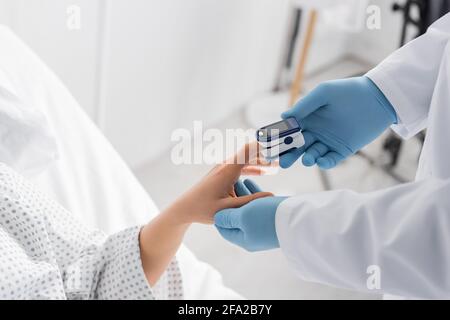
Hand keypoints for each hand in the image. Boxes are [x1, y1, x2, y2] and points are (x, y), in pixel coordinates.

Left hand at [140, 143, 273, 284]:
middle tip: (283, 158)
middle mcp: (225, 165)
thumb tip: (270, 196)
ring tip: (277, 166)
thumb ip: (250, 201)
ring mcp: (222, 168)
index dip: (264, 146)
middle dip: (266, 154)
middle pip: (249, 152)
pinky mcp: (221, 174)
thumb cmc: (203, 209)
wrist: (184, 208)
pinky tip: (263, 172)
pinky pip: (240, 166)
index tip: (278, 148)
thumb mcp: (229, 208)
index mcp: (227, 170)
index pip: (248, 149)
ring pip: (245, 159)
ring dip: (260, 161)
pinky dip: (252, 167)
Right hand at [280, 76, 396, 168]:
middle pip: (297, 146)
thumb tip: (284, 115)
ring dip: (307, 158)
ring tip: (307, 160)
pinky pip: (330, 160)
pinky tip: (321, 161)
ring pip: (312, 154)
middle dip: (289, 155)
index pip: (290, 130)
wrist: (378, 98)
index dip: (279, 138)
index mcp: (308, 118)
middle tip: (282, 162)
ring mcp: (328, 141)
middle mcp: (316, 131)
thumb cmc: (348, 91)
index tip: (270, 145)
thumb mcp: (324, 93)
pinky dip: (324, 163)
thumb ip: (304, 105)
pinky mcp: (342, 150)